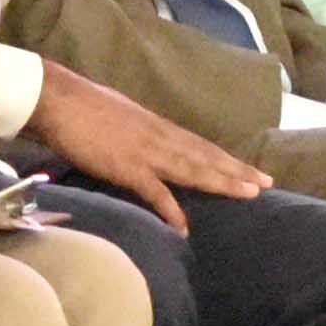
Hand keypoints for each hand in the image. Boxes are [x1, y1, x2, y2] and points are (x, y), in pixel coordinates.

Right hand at [23, 70, 265, 232]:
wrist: (58, 98)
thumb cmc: (82, 105)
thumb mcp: (121, 116)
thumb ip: (138, 133)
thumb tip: (146, 143)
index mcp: (157, 126)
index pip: (200, 145)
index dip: (227, 159)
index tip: (252, 169)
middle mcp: (160, 137)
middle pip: (205, 156)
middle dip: (237, 171)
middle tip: (267, 183)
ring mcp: (146, 152)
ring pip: (192, 169)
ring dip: (221, 182)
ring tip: (248, 194)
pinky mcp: (126, 167)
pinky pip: (154, 192)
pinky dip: (171, 210)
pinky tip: (184, 227)